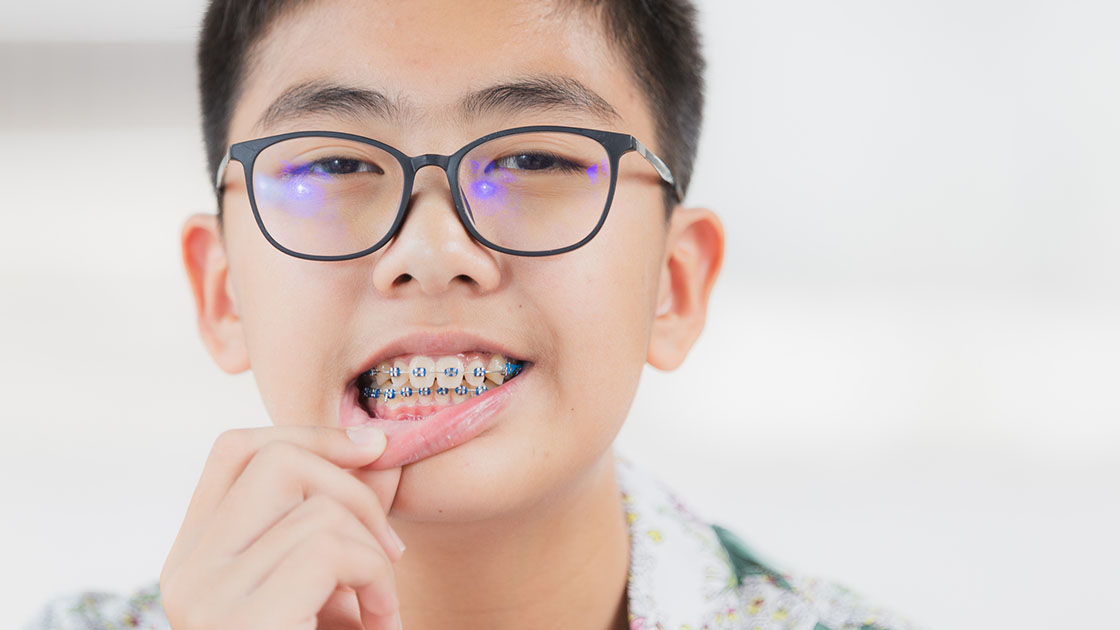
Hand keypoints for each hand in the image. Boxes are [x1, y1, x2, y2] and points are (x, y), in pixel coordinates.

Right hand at [160, 426, 404, 629]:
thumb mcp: (326, 584)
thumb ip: (336, 520)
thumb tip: (375, 444)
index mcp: (194, 558)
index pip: (237, 451)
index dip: (312, 434)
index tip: (373, 450)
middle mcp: (185, 574)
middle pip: (275, 460)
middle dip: (354, 491)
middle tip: (390, 552)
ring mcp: (204, 599)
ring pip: (317, 508)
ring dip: (375, 555)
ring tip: (383, 607)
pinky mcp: (241, 624)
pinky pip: (329, 550)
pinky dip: (376, 580)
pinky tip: (381, 621)